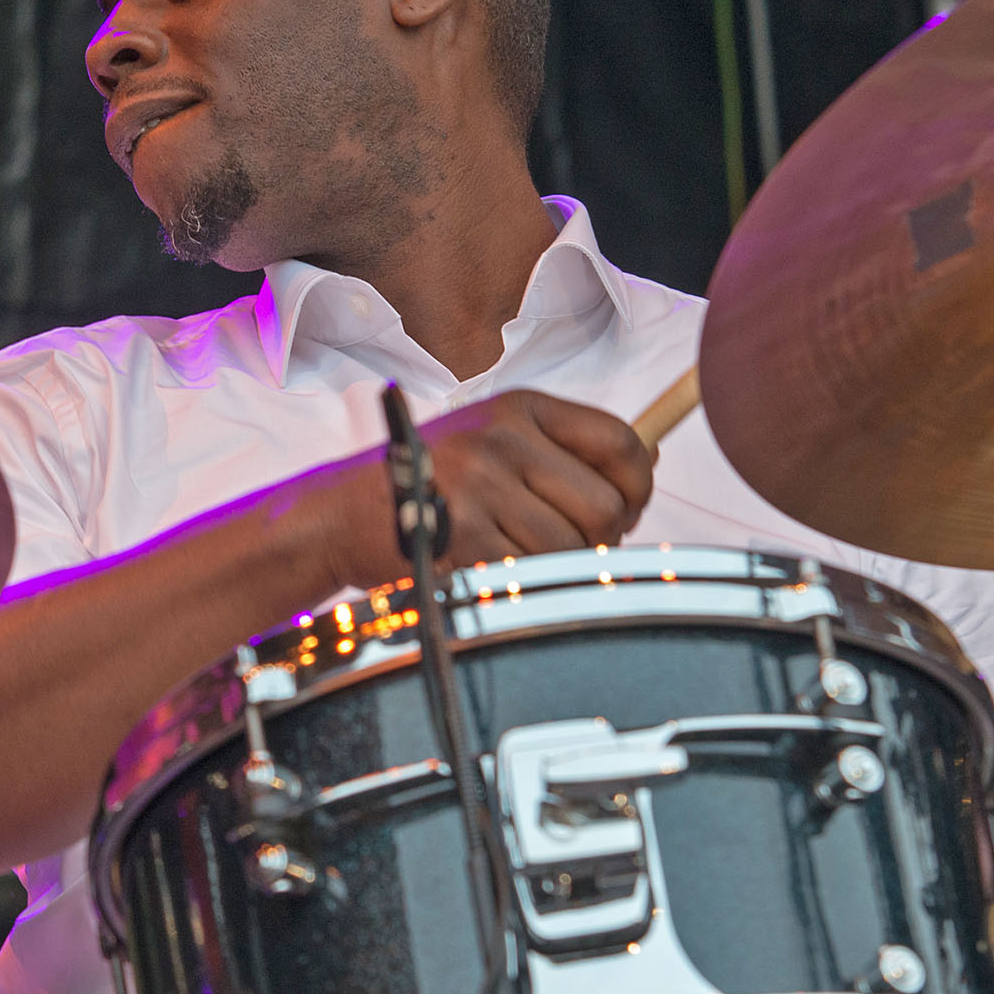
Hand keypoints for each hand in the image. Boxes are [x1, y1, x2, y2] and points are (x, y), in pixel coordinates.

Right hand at [308, 389, 654, 586]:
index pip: (620, 442)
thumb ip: (565, 450)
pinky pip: (530, 575)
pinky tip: (491, 572)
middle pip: (605, 504)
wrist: (341, 514)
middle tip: (569, 549)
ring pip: (572, 549)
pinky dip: (521, 585)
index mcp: (519, 408)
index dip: (637, 487)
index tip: (623, 511)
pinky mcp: (464, 535)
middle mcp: (502, 439)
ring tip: (519, 560)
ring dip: (558, 569)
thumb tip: (652, 461)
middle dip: (599, 540)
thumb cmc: (429, 483)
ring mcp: (481, 486)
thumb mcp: (493, 443)